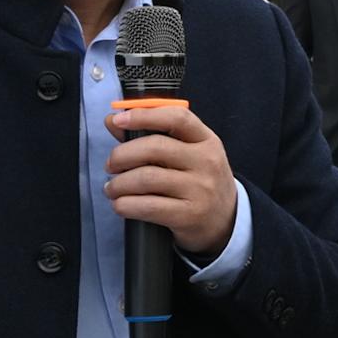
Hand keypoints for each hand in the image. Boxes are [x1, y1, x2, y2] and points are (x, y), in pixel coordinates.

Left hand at [105, 97, 239, 253]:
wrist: (226, 222)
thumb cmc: (199, 183)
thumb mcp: (188, 155)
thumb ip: (153, 136)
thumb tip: (113, 121)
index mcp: (206, 141)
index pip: (177, 118)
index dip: (144, 115)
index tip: (118, 120)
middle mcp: (207, 162)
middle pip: (155, 148)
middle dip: (122, 155)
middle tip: (111, 165)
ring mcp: (200, 190)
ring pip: (146, 178)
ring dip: (119, 184)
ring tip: (112, 188)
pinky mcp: (189, 216)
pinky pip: (147, 206)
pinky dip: (125, 205)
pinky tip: (121, 205)